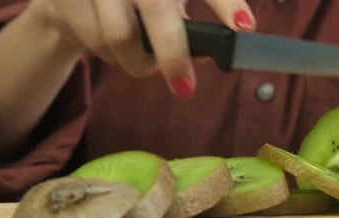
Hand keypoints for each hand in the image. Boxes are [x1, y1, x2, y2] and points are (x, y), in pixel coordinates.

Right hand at [38, 0, 254, 98]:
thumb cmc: (129, 3)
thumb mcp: (162, 4)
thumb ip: (185, 22)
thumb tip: (211, 53)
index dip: (226, 2)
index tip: (245, 27)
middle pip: (157, 10)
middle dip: (174, 55)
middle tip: (185, 89)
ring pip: (120, 36)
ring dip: (136, 63)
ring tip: (143, 62)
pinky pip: (93, 42)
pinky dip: (109, 58)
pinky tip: (110, 49)